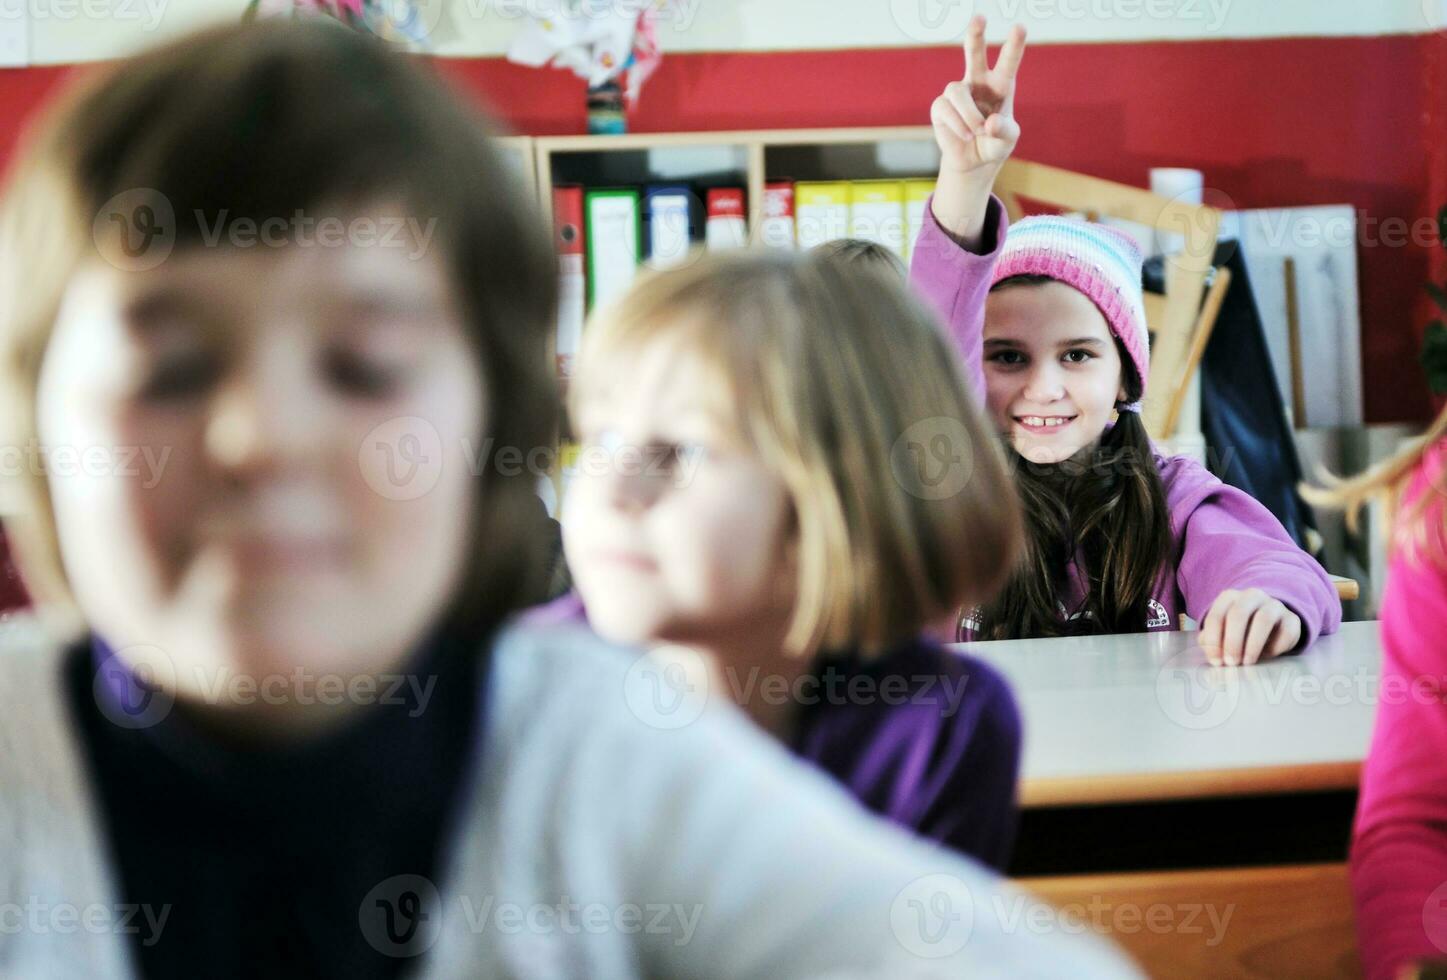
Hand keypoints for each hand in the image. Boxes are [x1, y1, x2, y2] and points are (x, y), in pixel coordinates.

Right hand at [931, 16, 1026, 176]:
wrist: (973, 161)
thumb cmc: (995, 144)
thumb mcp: (1007, 141)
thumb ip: (1004, 132)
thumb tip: (989, 123)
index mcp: (1000, 85)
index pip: (1008, 62)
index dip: (1014, 46)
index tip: (1019, 27)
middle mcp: (978, 82)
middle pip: (974, 54)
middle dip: (975, 36)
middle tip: (979, 18)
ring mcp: (957, 92)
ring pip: (957, 90)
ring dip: (969, 114)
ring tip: (977, 132)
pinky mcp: (940, 107)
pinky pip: (946, 109)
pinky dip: (958, 125)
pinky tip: (966, 136)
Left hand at [1199, 589, 1302, 665]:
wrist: (1271, 627)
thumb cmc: (1238, 632)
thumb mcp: (1221, 634)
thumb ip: (1212, 642)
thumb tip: (1213, 656)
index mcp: (1229, 597)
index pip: (1216, 616)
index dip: (1214, 640)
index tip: (1216, 661)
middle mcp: (1251, 596)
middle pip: (1238, 614)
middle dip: (1233, 641)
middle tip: (1232, 662)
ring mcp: (1274, 605)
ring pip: (1264, 619)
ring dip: (1253, 644)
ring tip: (1248, 662)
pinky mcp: (1292, 618)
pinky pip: (1287, 631)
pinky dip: (1277, 646)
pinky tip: (1269, 655)